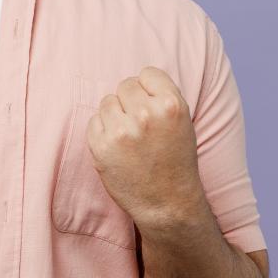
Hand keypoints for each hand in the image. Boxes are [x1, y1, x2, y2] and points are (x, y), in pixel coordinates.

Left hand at [85, 66, 208, 231]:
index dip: (149, 89)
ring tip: (130, 137)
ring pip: (107, 101)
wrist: (168, 204)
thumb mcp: (183, 122)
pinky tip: (118, 147)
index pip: (147, 73)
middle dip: (131, 101)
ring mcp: (121, 131)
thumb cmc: (176, 160)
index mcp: (171, 105)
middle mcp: (146, 115)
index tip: (152, 105)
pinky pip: (94, 121)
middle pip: (125, 85)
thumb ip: (161, 97)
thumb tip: (135, 78)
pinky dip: (103, 131)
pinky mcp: (101, 146)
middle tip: (140, 124)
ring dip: (115, 115)